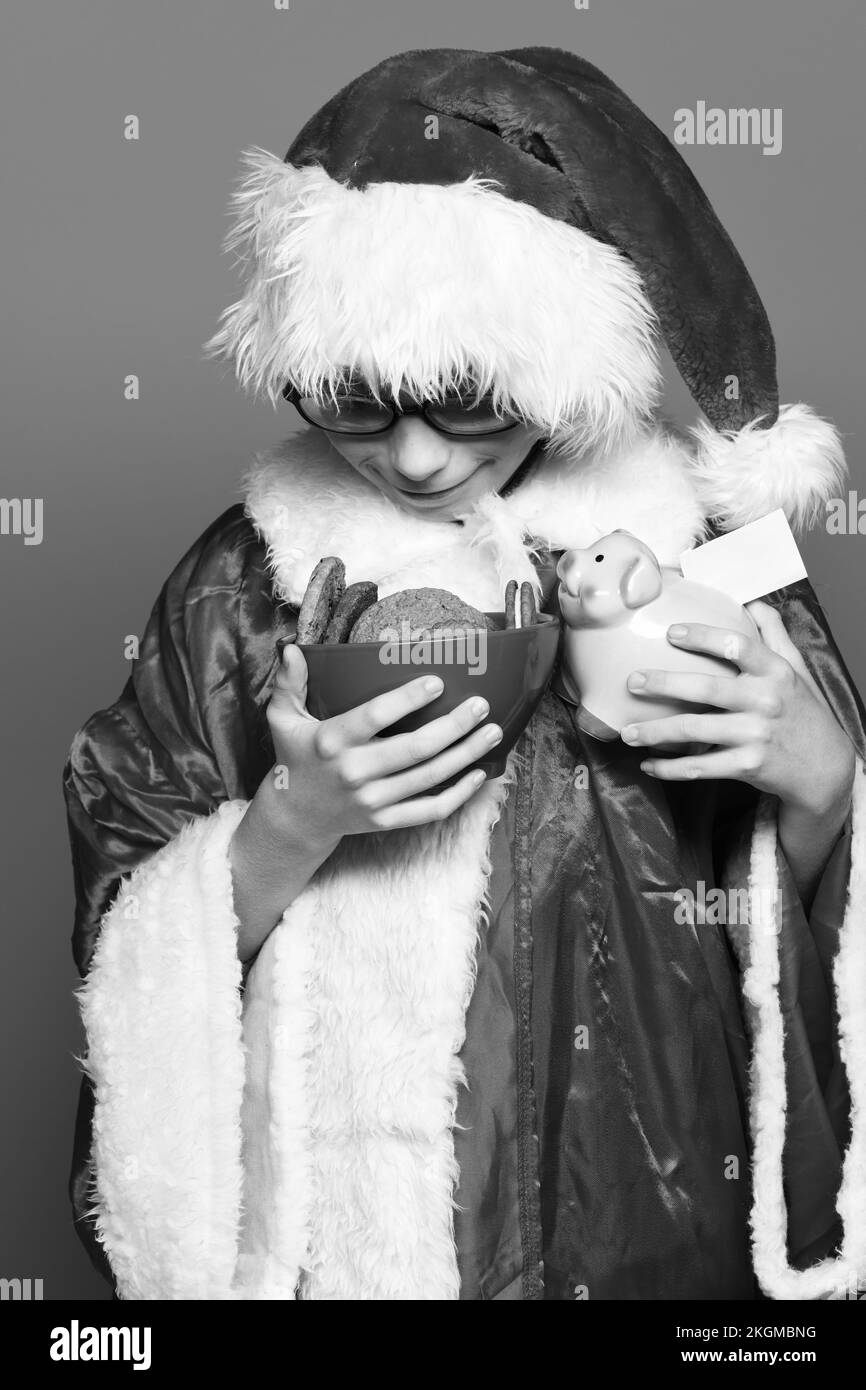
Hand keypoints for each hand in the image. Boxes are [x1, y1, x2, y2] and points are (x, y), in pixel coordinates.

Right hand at [264, 642, 501, 848]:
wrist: (295, 818)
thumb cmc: (296, 757)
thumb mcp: (283, 719)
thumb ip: (290, 683)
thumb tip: (293, 648)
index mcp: (332, 741)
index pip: (375, 716)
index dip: (408, 699)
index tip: (437, 681)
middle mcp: (354, 772)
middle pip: (415, 749)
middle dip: (454, 725)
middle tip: (481, 705)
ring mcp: (372, 800)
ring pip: (430, 777)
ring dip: (466, 754)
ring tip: (492, 731)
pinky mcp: (385, 821)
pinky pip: (430, 810)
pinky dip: (459, 795)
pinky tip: (478, 773)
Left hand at [619, 602, 855, 821]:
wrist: (825, 767)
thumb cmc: (803, 711)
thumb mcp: (797, 668)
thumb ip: (774, 634)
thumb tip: (752, 602)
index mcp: (775, 671)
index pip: (738, 645)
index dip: (703, 637)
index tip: (671, 633)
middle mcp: (765, 701)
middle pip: (707, 688)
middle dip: (664, 683)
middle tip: (633, 681)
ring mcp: (756, 735)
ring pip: (695, 731)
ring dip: (656, 733)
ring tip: (628, 733)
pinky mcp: (748, 766)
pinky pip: (701, 768)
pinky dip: (671, 768)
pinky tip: (649, 765)